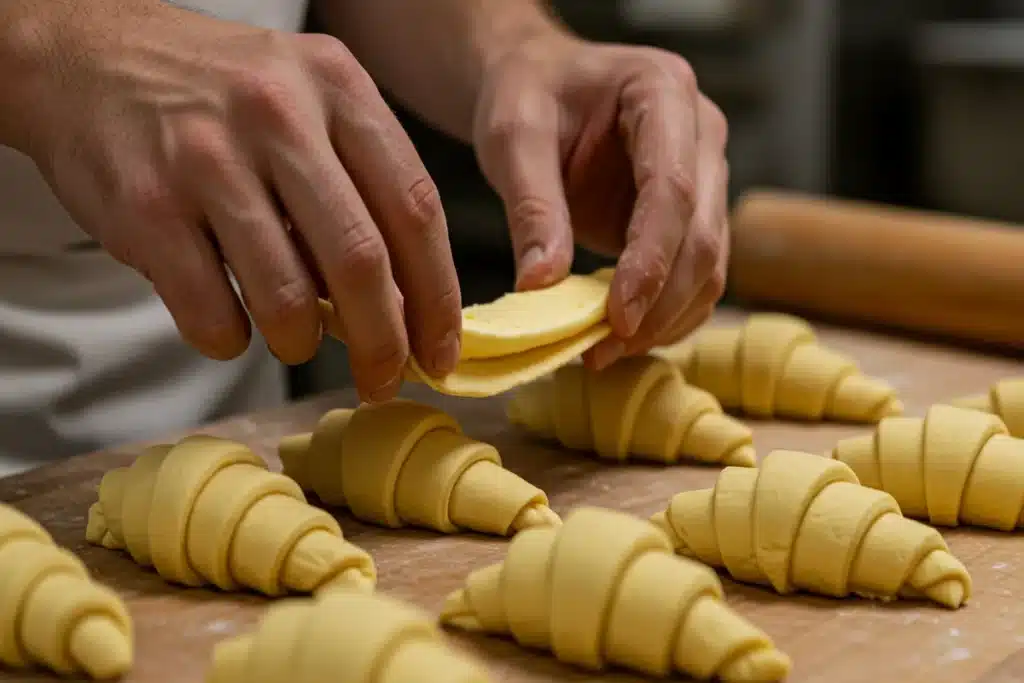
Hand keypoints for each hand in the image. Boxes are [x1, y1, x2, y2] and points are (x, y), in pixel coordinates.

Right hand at [7, 0, 460, 401]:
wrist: (86, 58)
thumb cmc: (217, 95)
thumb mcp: (308, 99)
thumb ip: (363, 182)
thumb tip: (408, 301)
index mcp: (337, 87)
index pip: (415, 209)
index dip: (437, 296)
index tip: (440, 352)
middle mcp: (278, 115)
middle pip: (360, 260)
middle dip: (382, 342)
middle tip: (383, 380)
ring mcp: (207, 158)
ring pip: (287, 296)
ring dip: (301, 343)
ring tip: (296, 342)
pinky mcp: (146, 206)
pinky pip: (210, 312)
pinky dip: (230, 340)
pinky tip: (230, 324)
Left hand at [473, 36, 728, 368]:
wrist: (539, 85)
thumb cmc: (526, 95)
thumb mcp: (514, 137)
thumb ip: (532, 206)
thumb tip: (540, 286)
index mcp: (663, 91)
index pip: (673, 189)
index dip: (650, 260)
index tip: (616, 317)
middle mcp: (701, 132)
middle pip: (703, 234)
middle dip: (659, 303)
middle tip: (603, 350)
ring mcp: (704, 175)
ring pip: (710, 265)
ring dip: (665, 319)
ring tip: (604, 353)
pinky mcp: (691, 214)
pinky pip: (695, 276)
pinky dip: (665, 315)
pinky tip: (620, 339)